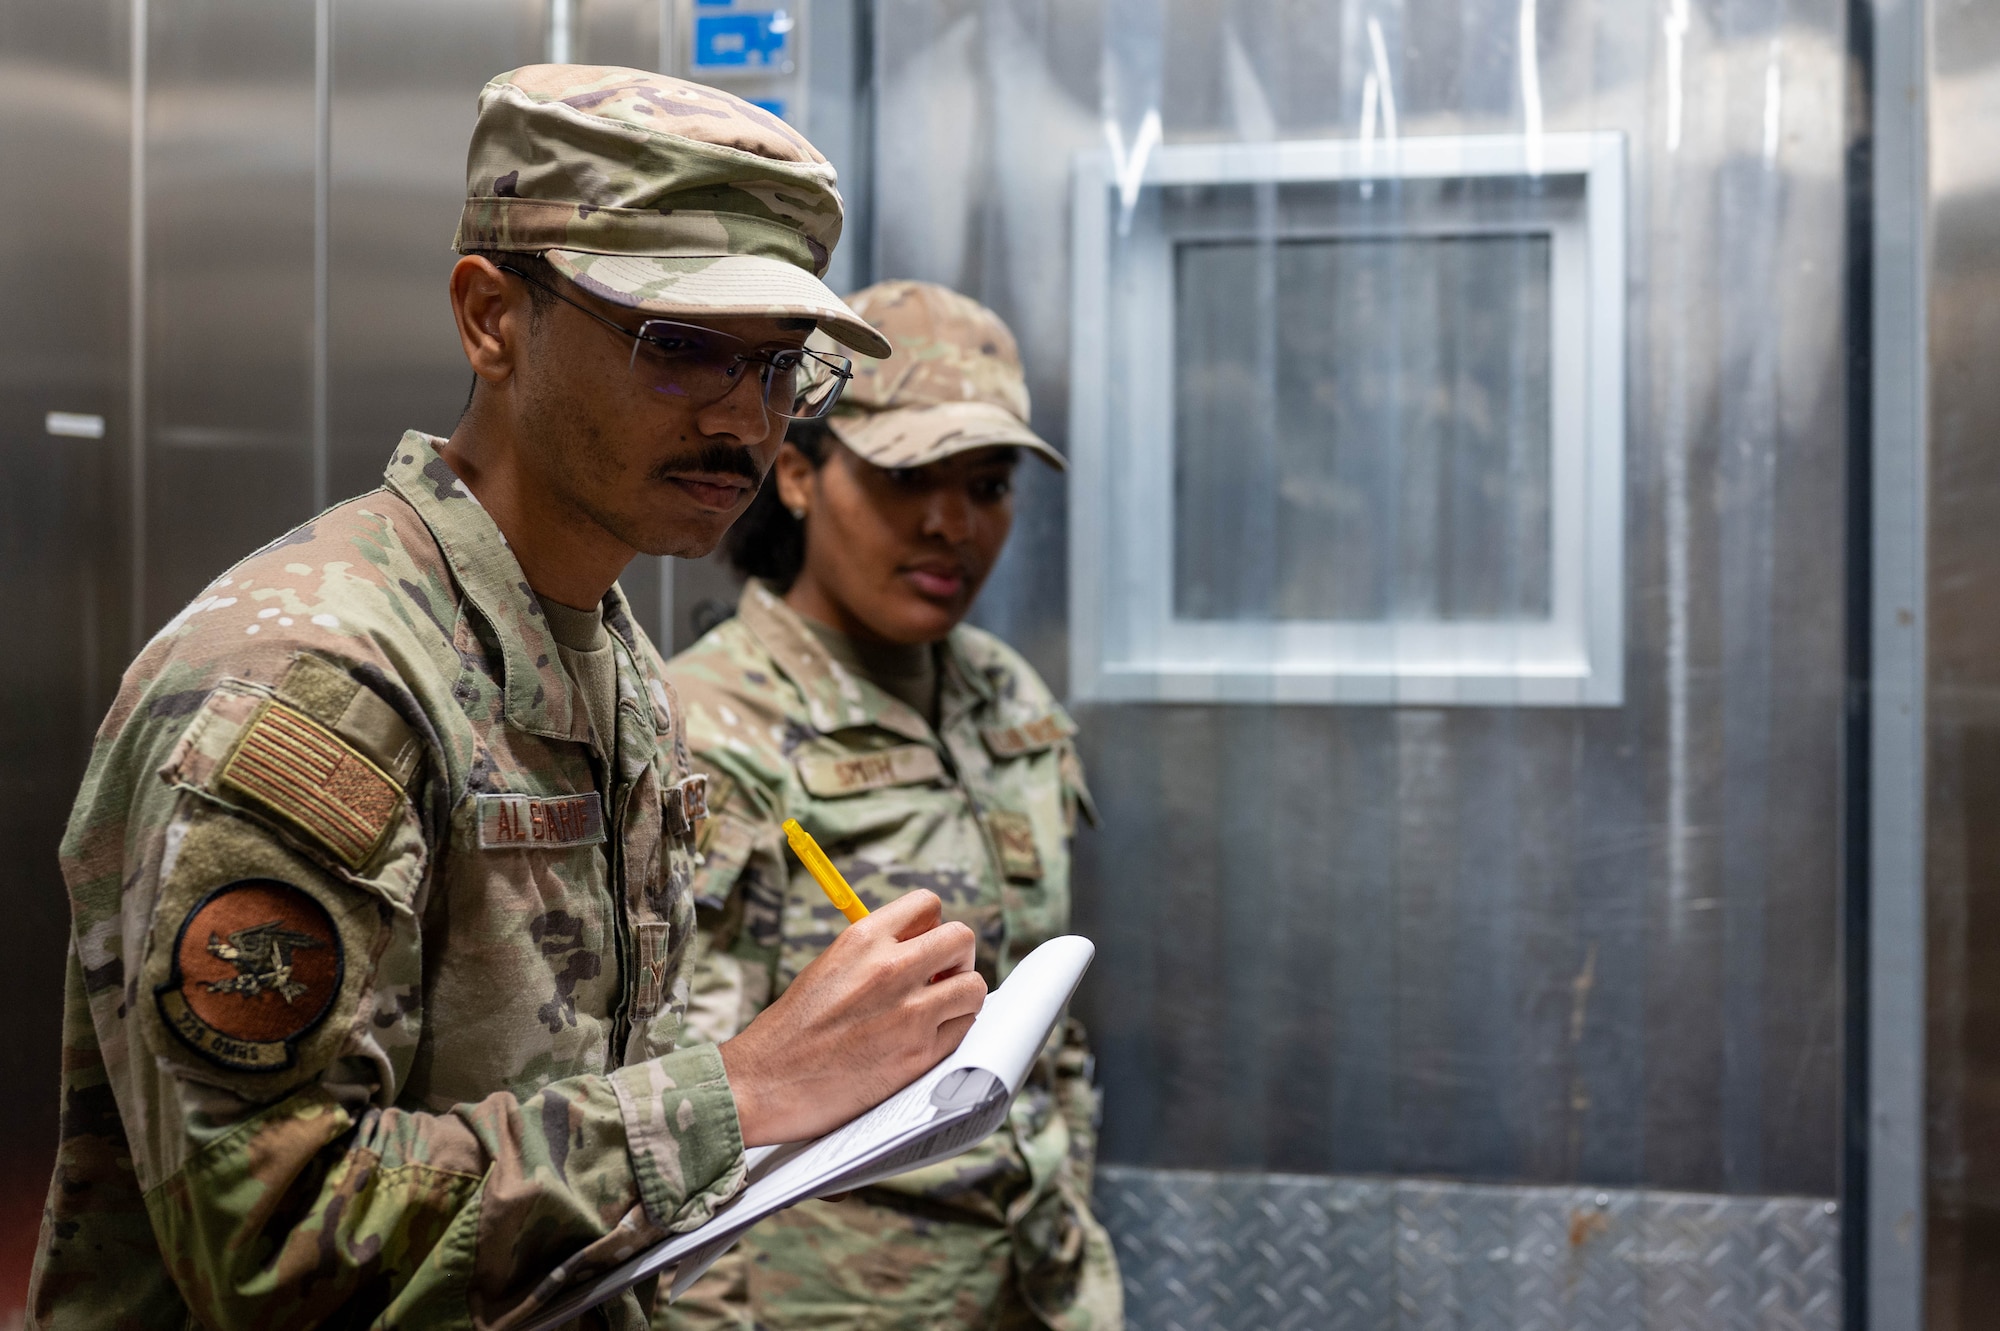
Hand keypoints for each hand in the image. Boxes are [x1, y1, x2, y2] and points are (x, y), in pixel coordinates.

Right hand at [718, 890, 984, 1145]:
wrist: (763, 1084)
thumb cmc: (790, 1031)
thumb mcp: (829, 968)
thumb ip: (875, 955)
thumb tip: (920, 951)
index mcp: (862, 938)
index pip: (927, 904)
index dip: (932, 925)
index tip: (925, 947)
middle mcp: (890, 967)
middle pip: (961, 937)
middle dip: (957, 958)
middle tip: (941, 979)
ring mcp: (909, 1012)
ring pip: (974, 987)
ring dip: (960, 999)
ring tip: (935, 1013)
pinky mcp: (918, 1054)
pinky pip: (962, 1030)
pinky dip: (951, 1034)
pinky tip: (923, 1042)